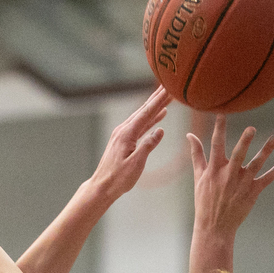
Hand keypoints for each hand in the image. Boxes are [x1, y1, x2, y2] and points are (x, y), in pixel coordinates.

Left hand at [90, 86, 170, 202]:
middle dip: (158, 97)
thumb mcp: (136, 164)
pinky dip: (150, 119)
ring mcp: (122, 134)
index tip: (170, 88)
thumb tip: (160, 131)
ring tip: (168, 97)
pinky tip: (159, 116)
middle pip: (144, 110)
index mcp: (127, 134)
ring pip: (142, 116)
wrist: (102, 187)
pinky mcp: (123, 140)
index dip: (159, 100)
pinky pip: (139, 125)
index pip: (146, 113)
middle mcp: (123, 130)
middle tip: (171, 85)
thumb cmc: (118, 179)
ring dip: (155, 106)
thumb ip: (148, 146)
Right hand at [188, 116, 273, 238]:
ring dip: (266, 151)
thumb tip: (189, 136)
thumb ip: (197, 155)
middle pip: (238, 155)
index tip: (222, 114)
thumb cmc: (205, 201)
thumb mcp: (198, 177)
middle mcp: (229, 175)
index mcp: (214, 170)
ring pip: (256, 164)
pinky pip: (268, 178)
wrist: (214, 227)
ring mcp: (242, 184)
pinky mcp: (253, 192)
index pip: (216, 146)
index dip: (219, 129)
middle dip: (244, 142)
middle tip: (251, 129)